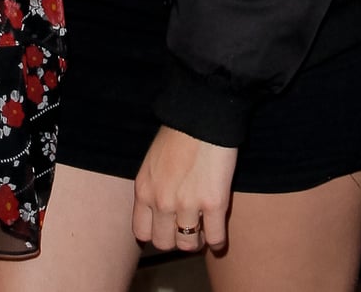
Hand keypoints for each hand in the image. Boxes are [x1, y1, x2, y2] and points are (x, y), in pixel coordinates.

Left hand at [133, 124, 237, 253]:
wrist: (203, 114)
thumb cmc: (180, 133)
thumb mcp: (153, 162)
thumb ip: (154, 187)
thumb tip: (159, 209)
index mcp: (144, 189)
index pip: (141, 232)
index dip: (155, 234)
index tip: (166, 229)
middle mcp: (161, 201)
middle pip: (164, 243)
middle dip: (176, 239)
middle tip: (187, 230)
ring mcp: (187, 204)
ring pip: (188, 245)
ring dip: (197, 241)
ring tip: (203, 233)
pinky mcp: (214, 203)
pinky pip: (215, 238)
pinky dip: (218, 242)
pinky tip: (219, 238)